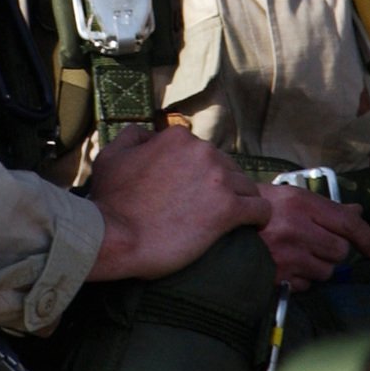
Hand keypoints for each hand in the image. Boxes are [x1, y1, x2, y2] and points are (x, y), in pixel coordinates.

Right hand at [85, 125, 270, 280]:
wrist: (112, 237)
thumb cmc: (109, 201)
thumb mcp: (111, 156)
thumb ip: (134, 137)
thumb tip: (148, 134)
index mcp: (179, 138)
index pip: (203, 153)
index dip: (201, 174)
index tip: (195, 193)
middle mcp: (203, 152)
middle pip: (228, 168)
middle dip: (221, 187)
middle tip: (209, 210)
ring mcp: (218, 179)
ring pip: (246, 187)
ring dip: (241, 201)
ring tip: (233, 221)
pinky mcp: (228, 209)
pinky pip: (260, 209)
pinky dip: (259, 217)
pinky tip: (254, 227)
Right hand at [258, 183, 369, 290]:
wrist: (222, 227)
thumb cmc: (261, 208)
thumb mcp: (293, 197)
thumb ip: (327, 207)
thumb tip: (358, 212)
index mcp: (301, 203)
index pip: (347, 222)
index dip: (366, 236)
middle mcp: (296, 229)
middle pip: (339, 250)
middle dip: (335, 249)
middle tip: (319, 242)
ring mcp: (286, 255)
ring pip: (327, 270)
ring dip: (321, 265)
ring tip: (302, 253)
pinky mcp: (277, 276)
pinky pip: (308, 284)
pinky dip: (304, 278)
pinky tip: (290, 265)